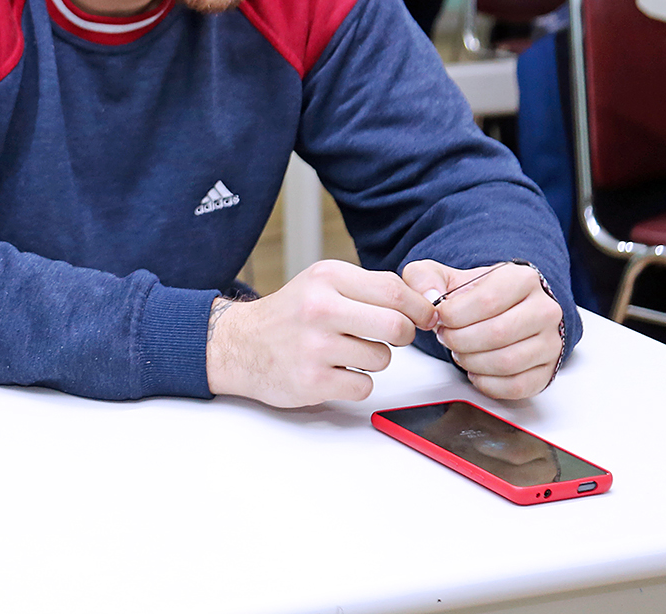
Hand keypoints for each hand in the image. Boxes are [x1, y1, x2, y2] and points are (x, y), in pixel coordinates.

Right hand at [205, 259, 435, 406]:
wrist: (240, 344)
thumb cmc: (291, 314)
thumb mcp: (323, 283)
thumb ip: (369, 289)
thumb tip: (423, 303)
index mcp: (326, 278)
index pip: (394, 289)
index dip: (419, 307)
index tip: (425, 317)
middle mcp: (319, 309)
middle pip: (396, 326)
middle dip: (403, 336)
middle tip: (390, 337)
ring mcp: (314, 347)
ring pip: (382, 359)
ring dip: (373, 360)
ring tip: (345, 352)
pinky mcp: (311, 381)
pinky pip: (363, 387)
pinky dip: (355, 383)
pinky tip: (334, 372)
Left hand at [402, 259, 563, 399]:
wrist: (505, 310)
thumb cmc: (476, 296)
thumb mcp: (444, 276)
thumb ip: (424, 277)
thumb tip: (428, 297)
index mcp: (522, 279)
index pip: (488, 300)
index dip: (454, 315)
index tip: (440, 318)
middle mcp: (544, 309)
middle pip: (498, 333)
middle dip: (460, 340)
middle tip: (446, 338)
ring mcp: (550, 342)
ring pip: (507, 362)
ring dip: (471, 361)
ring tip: (459, 351)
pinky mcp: (547, 371)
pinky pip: (517, 386)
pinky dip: (487, 383)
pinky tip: (475, 370)